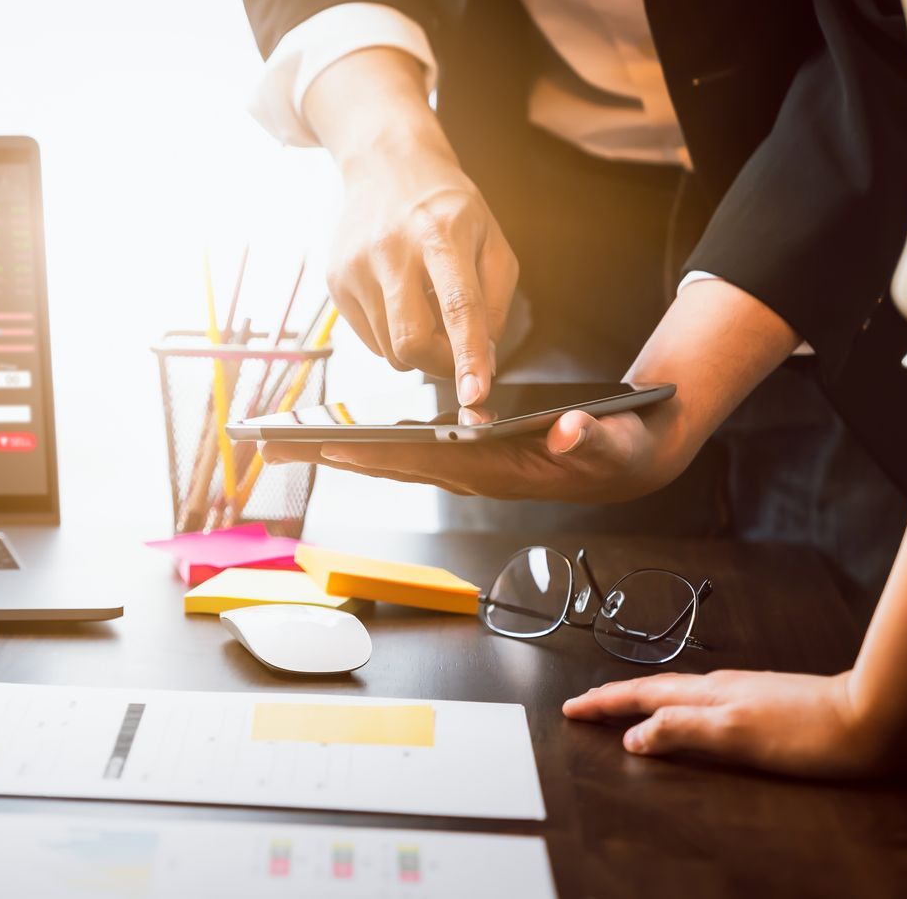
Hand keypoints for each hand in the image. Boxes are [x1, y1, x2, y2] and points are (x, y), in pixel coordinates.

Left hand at [261, 403, 681, 502]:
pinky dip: (374, 445)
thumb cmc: (620, 450)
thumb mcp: (615, 442)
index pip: (427, 461)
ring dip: (344, 454)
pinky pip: (412, 452)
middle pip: (394, 465)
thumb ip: (589, 438)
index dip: (378, 454)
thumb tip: (565, 429)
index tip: (331, 447)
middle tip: (276, 448)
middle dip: (336, 457)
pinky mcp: (469, 458)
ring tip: (290, 443)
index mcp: (499, 472)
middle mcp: (473, 476)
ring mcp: (468, 470)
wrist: (630, 460)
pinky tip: (342, 438)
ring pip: (396, 461)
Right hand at [306, 48, 517, 404]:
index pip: (457, 306)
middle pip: (411, 340)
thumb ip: (494, 301)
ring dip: (417, 347)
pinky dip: (392, 335)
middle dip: (440, 364)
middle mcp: (391, 250)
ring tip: (426, 308)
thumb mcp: (492, 239)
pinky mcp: (335, 282)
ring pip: (390, 348)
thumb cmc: (447, 206)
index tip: (476, 393)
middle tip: (457, 355)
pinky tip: (400, 300)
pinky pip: (370, 339)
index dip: (468, 355)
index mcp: (441, 233)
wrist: (385, 166)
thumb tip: (482, 360)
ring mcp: (355, 267)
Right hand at [562, 669, 906, 778]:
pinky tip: (691, 712)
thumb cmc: (811, 732)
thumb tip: (633, 736)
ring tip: (625, 706)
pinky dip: (680, 705)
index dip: (604, 704)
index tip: (572, 709)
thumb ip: (682, 731)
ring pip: (680, 692)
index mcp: (708, 696)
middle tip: (585, 704)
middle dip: (616, 697)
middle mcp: (722, 688)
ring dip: (646, 699)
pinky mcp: (767, 702)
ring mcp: (746, 692)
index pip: (642, 697)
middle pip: (656, 690)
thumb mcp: (737, 736)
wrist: (877, 718)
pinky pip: (705, 699)